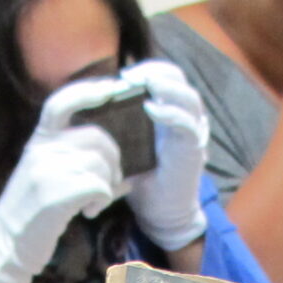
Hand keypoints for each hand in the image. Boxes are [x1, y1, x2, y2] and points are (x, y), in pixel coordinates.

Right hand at [0, 83, 128, 282]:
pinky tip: (89, 212)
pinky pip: (98, 186)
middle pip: (96, 137)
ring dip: (108, 186)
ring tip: (94, 203)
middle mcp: (41, 149)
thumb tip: (118, 163)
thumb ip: (71, 159)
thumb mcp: (43, 174)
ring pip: (100, 163)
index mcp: (38, 140)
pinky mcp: (54, 195)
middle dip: (113, 160)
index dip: (88, 91)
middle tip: (109, 183)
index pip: (61, 102)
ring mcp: (45, 171)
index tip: (110, 90)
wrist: (4, 245)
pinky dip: (102, 200)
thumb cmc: (31, 213)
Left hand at [122, 59, 210, 252]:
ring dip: (167, 86)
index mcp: (168, 113)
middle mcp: (183, 118)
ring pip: (189, 98)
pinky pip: (188, 125)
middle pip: (179, 79)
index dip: (148, 68)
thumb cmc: (141, 180)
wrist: (159, 213)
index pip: (166, 76)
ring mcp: (192, 133)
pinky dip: (172, 113)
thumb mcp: (126, 146)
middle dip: (156, 71)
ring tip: (145, 85)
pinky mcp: (193, 151)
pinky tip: (152, 110)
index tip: (123, 74)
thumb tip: (88, 103)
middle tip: (131, 76)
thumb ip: (117, 124)